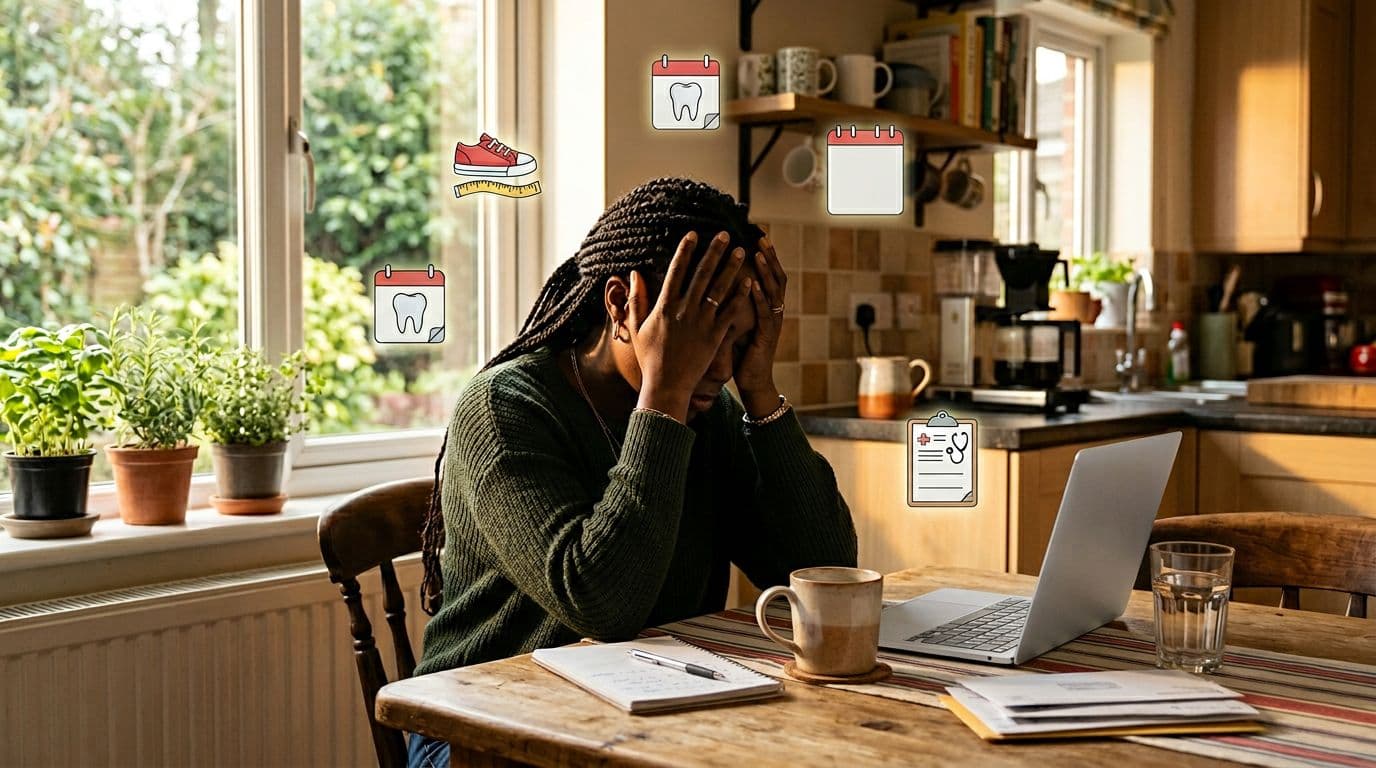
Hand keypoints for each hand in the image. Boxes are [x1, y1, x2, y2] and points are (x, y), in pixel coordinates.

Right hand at [627, 231, 750, 422]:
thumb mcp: (637, 327)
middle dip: (714, 252)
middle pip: (701, 274)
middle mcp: (684, 310)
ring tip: (741, 252)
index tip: (694, 234)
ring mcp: (701, 322)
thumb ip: (636, 299)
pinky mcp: (715, 336)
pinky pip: (730, 312)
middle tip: (726, 234)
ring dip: (731, 268)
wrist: (666, 385)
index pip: (676, 271)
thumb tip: (633, 274)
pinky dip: (739, 296)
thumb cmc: (650, 357)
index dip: (686, 251)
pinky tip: (748, 282)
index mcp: (664, 306)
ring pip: (719, 289)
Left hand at [734, 235, 786, 415]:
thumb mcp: (733, 322)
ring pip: (773, 291)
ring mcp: (771, 322)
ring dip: (766, 271)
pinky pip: (765, 314)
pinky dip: (760, 298)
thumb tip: (711, 282)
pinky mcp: (766, 336)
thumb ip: (728, 302)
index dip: (763, 254)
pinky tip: (753, 284)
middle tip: (760, 235)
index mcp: (763, 305)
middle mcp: (771, 310)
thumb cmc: (740, 352)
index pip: (765, 273)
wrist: (752, 380)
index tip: (754, 234)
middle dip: (768, 255)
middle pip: (774, 275)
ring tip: (759, 252)